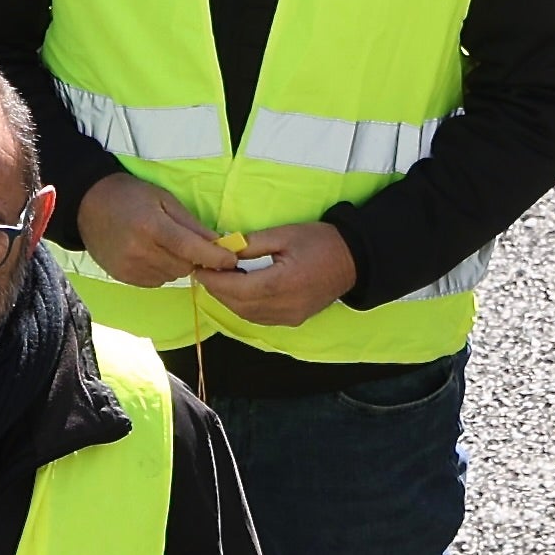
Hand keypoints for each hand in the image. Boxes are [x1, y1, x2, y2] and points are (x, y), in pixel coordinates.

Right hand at [77, 171, 233, 290]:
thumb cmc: (130, 195)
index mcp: (151, 227)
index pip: (191, 249)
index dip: (215, 256)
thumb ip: (191, 224)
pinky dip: (161, 270)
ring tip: (164, 246)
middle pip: (184, 266)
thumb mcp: (164, 199)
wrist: (87, 205)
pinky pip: (156, 281)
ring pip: (172, 276)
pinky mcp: (123, 277)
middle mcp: (139, 251)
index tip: (231, 260)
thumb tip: (219, 244)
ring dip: (176, 264)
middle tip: (189, 243)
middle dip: (194, 258)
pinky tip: (150, 254)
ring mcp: (129, 267)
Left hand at [199, 218, 354, 327]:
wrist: (355, 260)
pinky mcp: (293, 320)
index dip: (214, 281)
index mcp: (282, 284)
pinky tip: (239, 290)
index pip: (236, 289)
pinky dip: (244, 306)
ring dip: (229, 299)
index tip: (198, 268)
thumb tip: (223, 249)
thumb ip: (251, 244)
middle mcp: (285, 306)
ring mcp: (289, 317)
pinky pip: (259, 318)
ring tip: (219, 279)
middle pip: (238, 305)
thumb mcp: (285, 234)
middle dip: (217, 290)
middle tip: (205, 272)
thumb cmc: (321, 242)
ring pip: (246, 315)